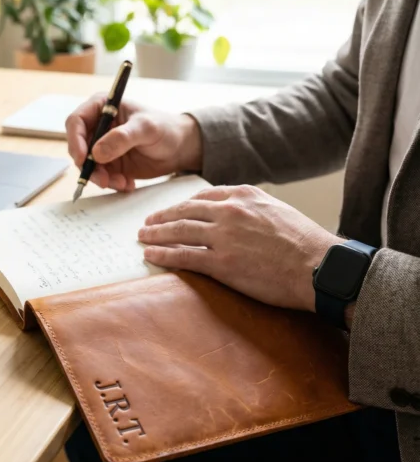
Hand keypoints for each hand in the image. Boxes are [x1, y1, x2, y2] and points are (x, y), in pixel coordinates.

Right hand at [66, 95, 202, 190]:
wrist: (179, 147)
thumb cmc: (165, 127)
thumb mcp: (146, 128)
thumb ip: (122, 138)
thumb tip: (97, 153)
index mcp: (102, 106)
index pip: (76, 121)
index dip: (76, 140)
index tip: (83, 159)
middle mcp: (98, 126)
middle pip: (78, 147)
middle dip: (88, 166)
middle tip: (103, 179)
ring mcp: (102, 146)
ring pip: (88, 166)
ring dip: (101, 178)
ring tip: (123, 183)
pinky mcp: (109, 163)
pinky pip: (101, 176)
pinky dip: (112, 183)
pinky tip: (128, 184)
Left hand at [138, 184, 338, 310]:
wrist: (318, 266)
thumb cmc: (305, 243)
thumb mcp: (278, 212)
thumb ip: (254, 209)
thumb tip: (241, 217)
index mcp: (245, 195)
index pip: (205, 195)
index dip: (184, 204)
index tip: (173, 210)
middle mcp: (230, 211)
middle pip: (185, 210)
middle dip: (163, 217)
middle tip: (148, 223)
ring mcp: (224, 236)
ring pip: (179, 230)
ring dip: (156, 234)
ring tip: (143, 237)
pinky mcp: (221, 263)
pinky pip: (183, 256)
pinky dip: (163, 254)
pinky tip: (150, 255)